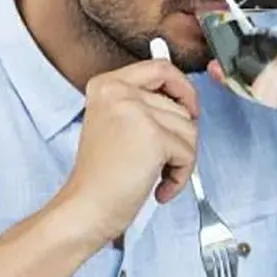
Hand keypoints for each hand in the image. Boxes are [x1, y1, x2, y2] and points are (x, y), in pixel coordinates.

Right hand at [58, 60, 199, 243]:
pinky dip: (179, 176)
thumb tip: (186, 101)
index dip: (182, 88)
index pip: (160, 68)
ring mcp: (136, 111)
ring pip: (189, 129)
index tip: (188, 108)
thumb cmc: (100, 177)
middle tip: (161, 161)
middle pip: (179, 105)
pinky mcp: (153, 136)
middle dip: (179, 139)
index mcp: (106, 85)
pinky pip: (188, 152)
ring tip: (155, 176)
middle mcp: (119, 91)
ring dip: (179, 160)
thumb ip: (143, 106)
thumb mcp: (115, 125)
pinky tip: (158, 187)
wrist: (87, 207)